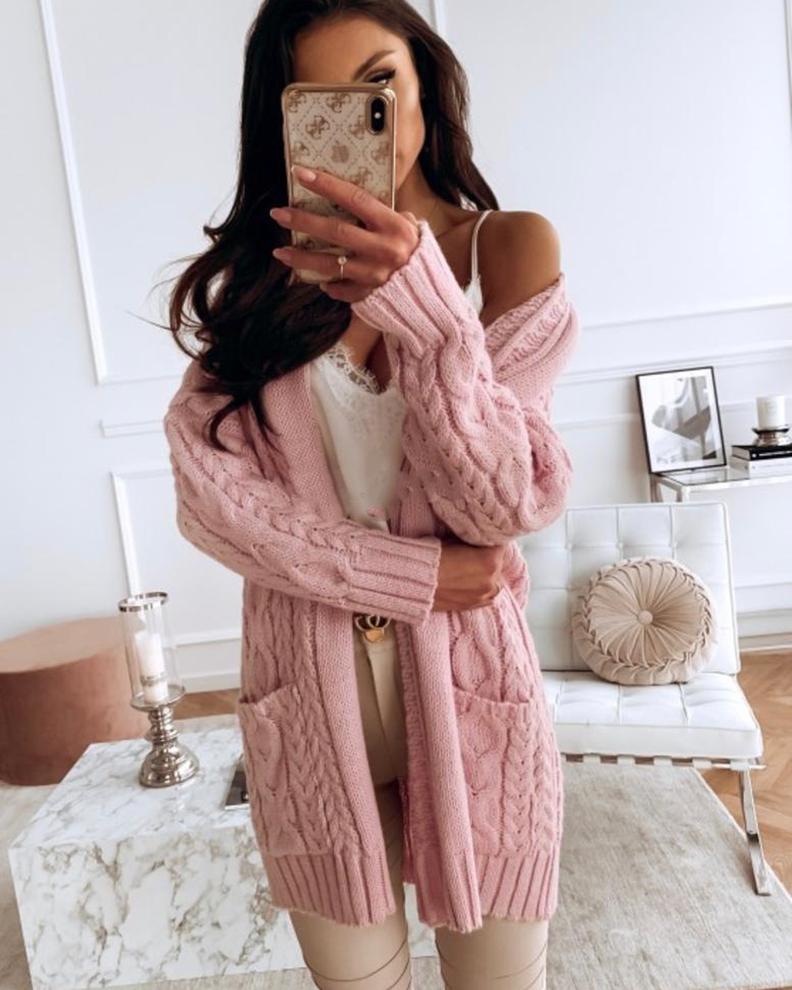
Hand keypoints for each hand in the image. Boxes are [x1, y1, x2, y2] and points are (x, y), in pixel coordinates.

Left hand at [269, 164, 419, 302]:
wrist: (432, 292)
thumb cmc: (416, 252)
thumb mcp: (408, 227)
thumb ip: (383, 215)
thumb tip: (354, 199)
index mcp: (393, 226)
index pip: (354, 199)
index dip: (326, 185)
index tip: (300, 173)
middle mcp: (383, 249)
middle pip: (335, 232)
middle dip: (303, 221)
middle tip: (278, 214)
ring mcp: (375, 275)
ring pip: (330, 265)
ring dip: (302, 258)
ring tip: (280, 252)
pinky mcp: (370, 296)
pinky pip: (342, 290)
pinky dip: (329, 286)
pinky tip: (317, 281)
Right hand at [431, 539, 508, 611]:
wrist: (414, 581)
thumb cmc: (431, 557)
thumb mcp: (455, 540)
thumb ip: (472, 541)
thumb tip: (476, 539)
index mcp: (490, 561)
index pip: (500, 544)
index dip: (490, 540)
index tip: (482, 538)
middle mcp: (491, 581)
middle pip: (498, 564)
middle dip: (488, 557)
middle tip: (473, 553)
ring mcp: (483, 596)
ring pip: (494, 582)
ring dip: (487, 575)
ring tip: (472, 569)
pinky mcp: (472, 606)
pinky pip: (486, 596)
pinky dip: (482, 589)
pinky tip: (470, 582)